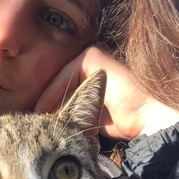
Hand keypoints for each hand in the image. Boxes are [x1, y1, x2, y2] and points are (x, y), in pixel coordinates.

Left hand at [35, 46, 178, 140]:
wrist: (145, 117)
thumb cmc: (122, 122)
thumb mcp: (91, 115)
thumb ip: (75, 111)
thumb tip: (50, 119)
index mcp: (93, 73)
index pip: (63, 87)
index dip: (49, 105)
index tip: (38, 124)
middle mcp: (93, 60)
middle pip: (60, 82)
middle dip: (46, 102)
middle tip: (33, 121)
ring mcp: (93, 54)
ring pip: (59, 79)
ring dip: (46, 100)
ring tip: (37, 119)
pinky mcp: (92, 56)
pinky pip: (65, 76)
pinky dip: (53, 93)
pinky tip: (46, 111)